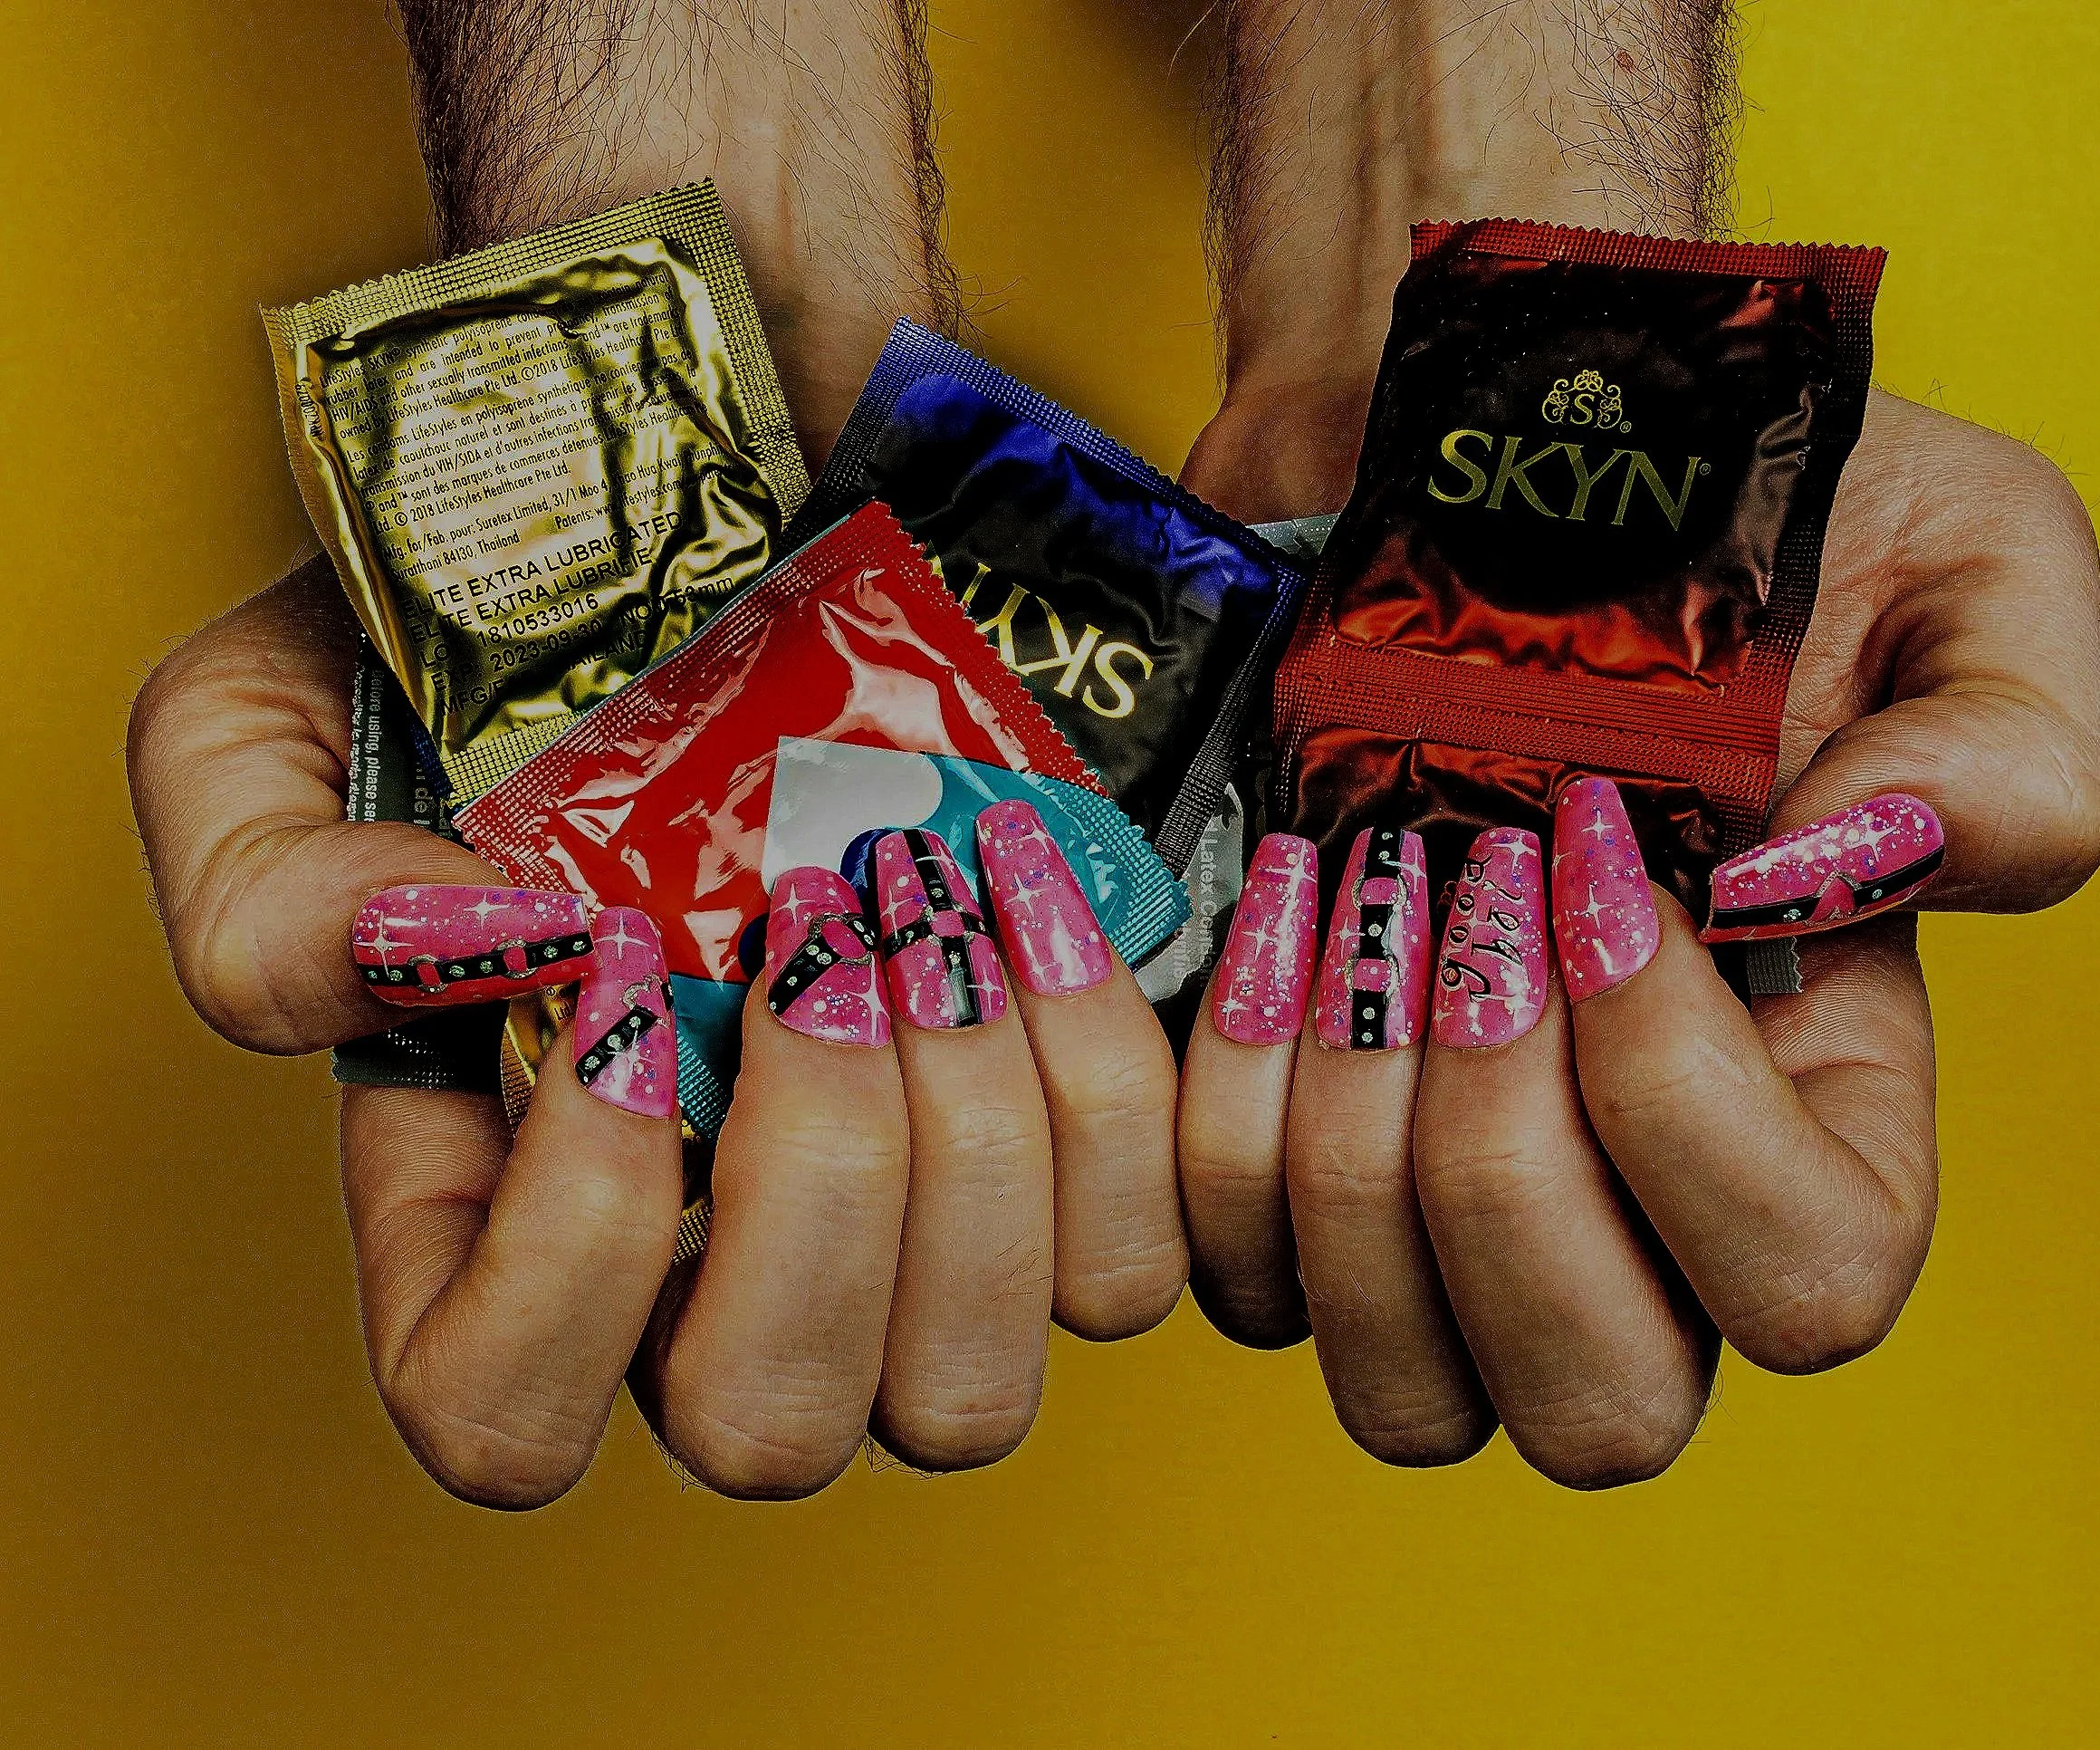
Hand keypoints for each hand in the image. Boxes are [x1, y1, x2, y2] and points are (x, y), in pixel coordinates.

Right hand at [128, 560, 1183, 1506]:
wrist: (755, 519)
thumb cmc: (502, 643)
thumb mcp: (273, 721)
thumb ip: (269, 889)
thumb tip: (444, 966)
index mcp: (505, 1212)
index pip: (506, 1415)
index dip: (577, 1247)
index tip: (634, 959)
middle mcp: (714, 1264)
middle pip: (773, 1427)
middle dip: (821, 1182)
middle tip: (827, 924)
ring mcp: (906, 1239)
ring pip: (970, 1388)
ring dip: (976, 1128)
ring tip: (942, 892)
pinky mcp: (1072, 1170)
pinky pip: (1130, 1260)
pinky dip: (1111, 1082)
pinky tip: (1048, 894)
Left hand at [1174, 387, 2099, 1484]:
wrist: (1447, 456)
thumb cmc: (1708, 504)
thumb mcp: (1965, 560)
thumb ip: (2008, 762)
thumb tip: (1824, 900)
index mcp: (1822, 1108)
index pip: (1810, 1290)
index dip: (1688, 1114)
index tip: (1604, 864)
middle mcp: (1635, 1208)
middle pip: (1599, 1407)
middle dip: (1504, 1165)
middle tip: (1464, 910)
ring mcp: (1437, 1216)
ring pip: (1400, 1386)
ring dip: (1350, 1138)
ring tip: (1352, 896)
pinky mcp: (1272, 1171)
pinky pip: (1221, 1269)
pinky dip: (1217, 1103)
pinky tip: (1266, 917)